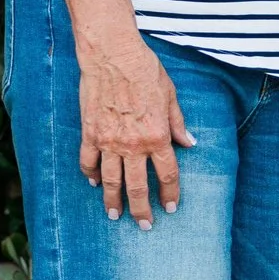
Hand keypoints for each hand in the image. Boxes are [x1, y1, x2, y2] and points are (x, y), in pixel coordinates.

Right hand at [78, 36, 194, 226]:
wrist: (113, 54)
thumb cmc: (145, 70)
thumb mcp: (170, 95)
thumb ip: (178, 122)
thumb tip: (189, 143)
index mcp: (157, 135)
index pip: (166, 175)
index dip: (169, 194)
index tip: (170, 208)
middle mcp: (133, 144)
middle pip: (137, 187)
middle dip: (142, 210)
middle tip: (144, 226)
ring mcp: (109, 141)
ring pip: (111, 181)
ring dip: (113, 201)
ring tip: (115, 215)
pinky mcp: (90, 133)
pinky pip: (88, 161)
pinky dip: (91, 174)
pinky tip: (95, 183)